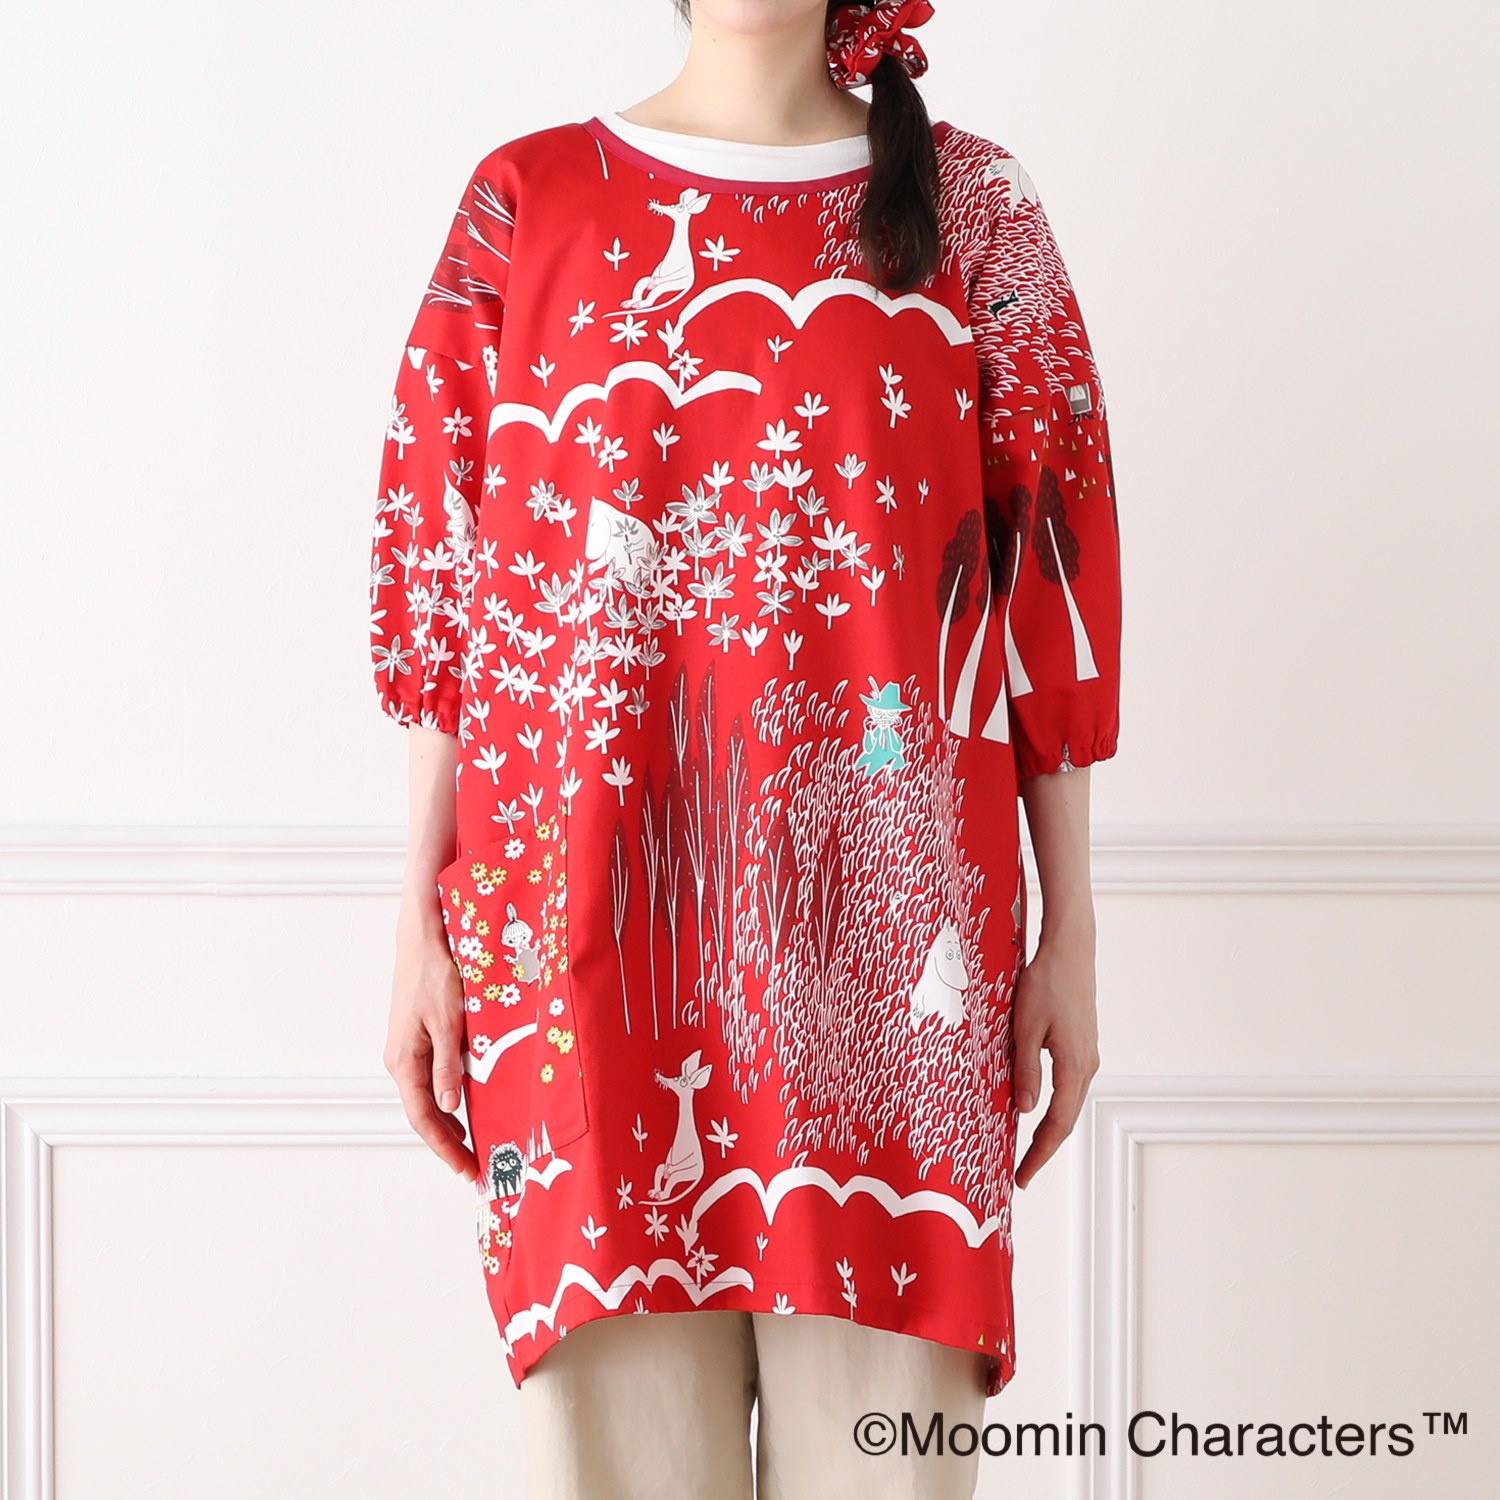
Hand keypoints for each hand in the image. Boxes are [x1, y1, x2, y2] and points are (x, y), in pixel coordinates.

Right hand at [383, 913, 477, 1181]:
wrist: (422, 938)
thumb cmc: (437, 974)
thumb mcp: (450, 1022)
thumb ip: (448, 1066)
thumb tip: (450, 1109)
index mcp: (404, 1061)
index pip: (424, 1119)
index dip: (446, 1149)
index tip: (467, 1171)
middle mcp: (400, 1061)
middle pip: (423, 1114)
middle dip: (448, 1144)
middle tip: (475, 1167)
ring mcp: (405, 1050)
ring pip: (426, 1099)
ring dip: (447, 1124)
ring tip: (472, 1146)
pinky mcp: (415, 1039)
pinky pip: (429, 1081)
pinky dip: (446, 1101)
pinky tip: (463, 1107)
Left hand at [1011, 924, 1099, 1189]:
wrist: (1070, 950)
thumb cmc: (1045, 983)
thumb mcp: (1025, 1027)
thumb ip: (1025, 1070)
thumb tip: (1023, 1111)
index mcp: (1074, 1065)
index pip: (1057, 1123)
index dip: (1039, 1154)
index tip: (1022, 1177)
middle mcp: (1087, 1065)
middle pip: (1066, 1119)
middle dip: (1044, 1148)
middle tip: (1021, 1173)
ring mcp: (1088, 1055)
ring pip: (1069, 1103)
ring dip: (1050, 1128)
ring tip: (1027, 1148)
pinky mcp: (1083, 1044)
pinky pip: (1069, 1086)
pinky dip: (1055, 1106)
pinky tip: (1038, 1108)